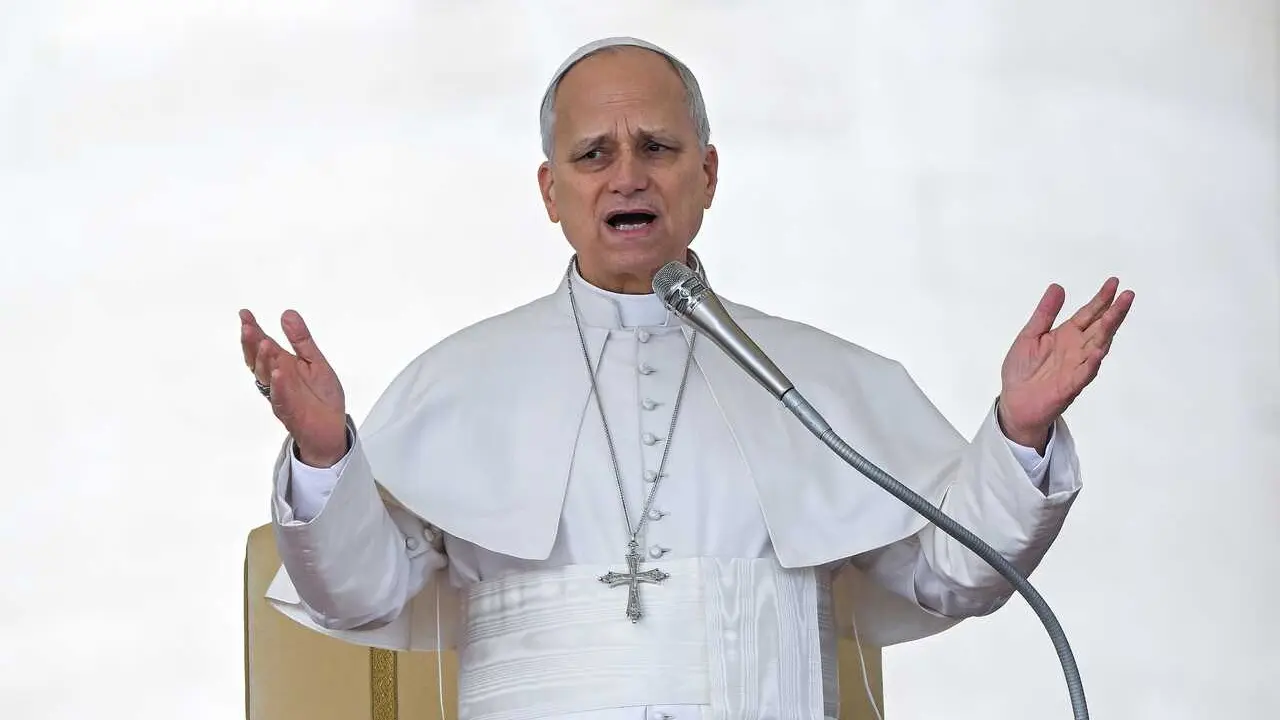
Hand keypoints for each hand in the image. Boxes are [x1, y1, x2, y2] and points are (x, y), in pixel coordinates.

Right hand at [240, 308, 347, 466]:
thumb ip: (301, 339)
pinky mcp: (290, 410)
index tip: (245, 314)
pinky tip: (278, 373)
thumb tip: (287, 313)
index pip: (263, 344)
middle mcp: (276, 379)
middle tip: (248, 327)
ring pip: (267, 377)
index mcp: (282, 364)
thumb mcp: (314, 360)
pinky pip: (281, 397)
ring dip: (264, 360)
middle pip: (259, 359)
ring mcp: (280, 394)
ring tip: (265, 343)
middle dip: (252, 343)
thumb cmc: (321, 395)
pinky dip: (279, 385)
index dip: (253, 329)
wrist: (331, 426)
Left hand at [998, 278, 1133, 450]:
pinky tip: (1099, 351)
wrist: (1014, 401)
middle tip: (1127, 294)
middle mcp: (1076, 349)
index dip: (1101, 299)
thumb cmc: (1022, 370)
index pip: (1088, 314)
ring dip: (1108, 331)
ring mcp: (1076, 366)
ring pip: (1097, 346)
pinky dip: (1092, 363)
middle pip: (1099, 327)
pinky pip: (1084, 373)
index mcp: (1066, 335)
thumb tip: (1057, 287)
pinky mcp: (1070, 385)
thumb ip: (1045, 313)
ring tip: (1118, 312)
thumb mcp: (1030, 335)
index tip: (1114, 282)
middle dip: (1114, 311)